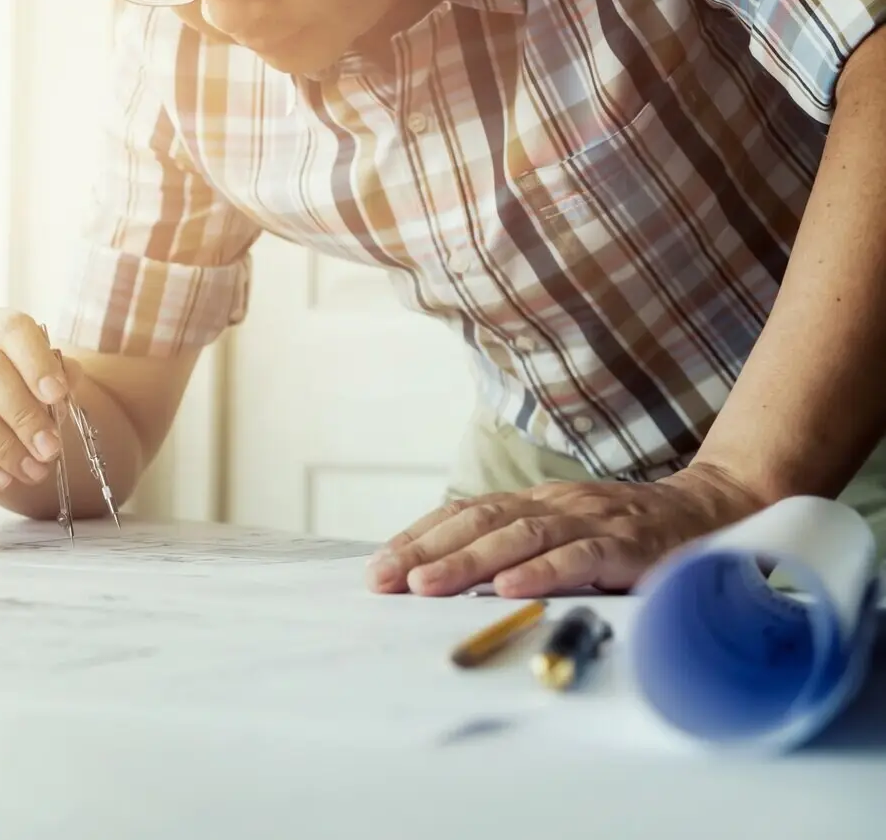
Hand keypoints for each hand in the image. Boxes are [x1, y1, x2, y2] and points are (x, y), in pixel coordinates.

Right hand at [0, 309, 79, 492]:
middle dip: (23, 415)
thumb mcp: (43, 381)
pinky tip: (3, 478)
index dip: (36, 361)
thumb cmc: (16, 393)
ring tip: (31, 471)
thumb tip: (66, 382)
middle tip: (49, 448)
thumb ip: (60, 378)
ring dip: (2, 446)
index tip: (57, 395)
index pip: (11, 329)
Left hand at [365, 464, 768, 597]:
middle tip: (384, 579)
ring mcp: (592, 521)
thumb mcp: (565, 535)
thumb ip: (519, 550)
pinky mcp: (629, 545)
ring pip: (520, 537)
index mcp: (535, 503)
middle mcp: (556, 505)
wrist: (716, 511)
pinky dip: (542, 571)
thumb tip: (450, 580)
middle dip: (426, 551)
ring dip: (468, 562)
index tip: (376, 569)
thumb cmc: (627, 533)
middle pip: (479, 522)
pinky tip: (509, 588)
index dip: (418, 538)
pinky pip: (580, 557)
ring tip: (426, 585)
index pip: (463, 515)